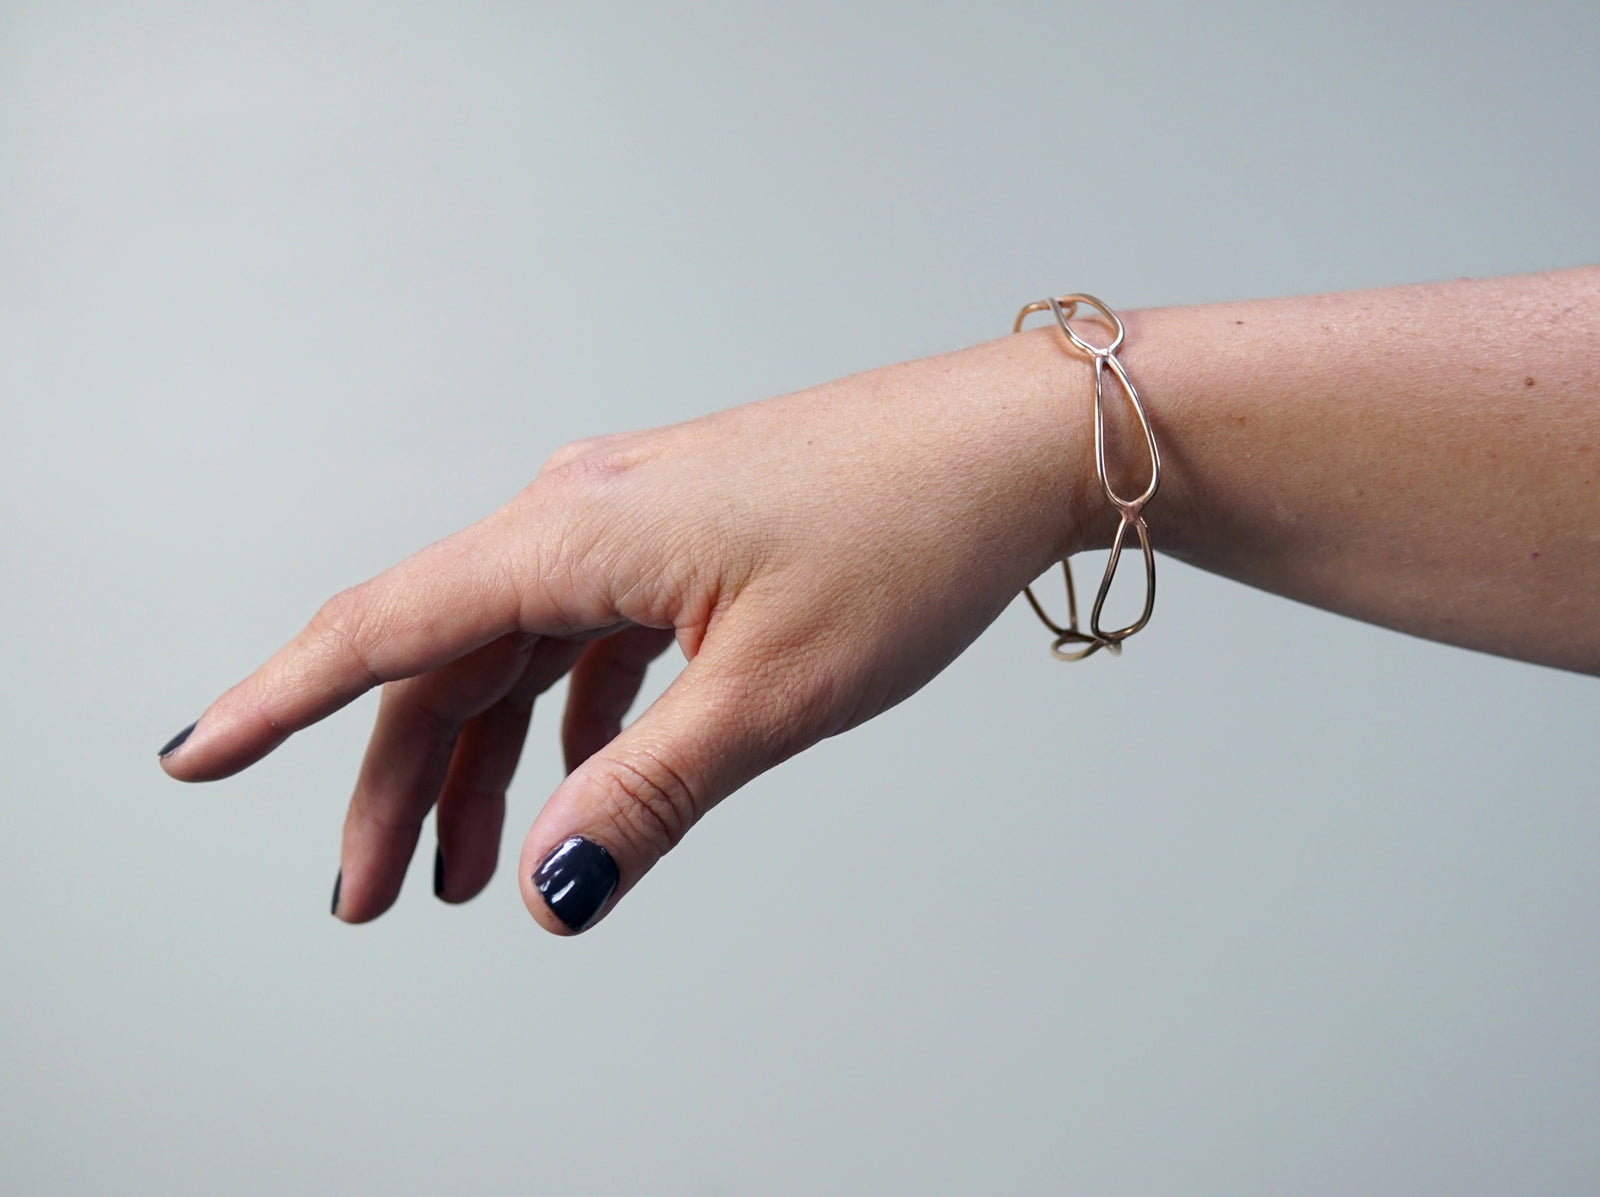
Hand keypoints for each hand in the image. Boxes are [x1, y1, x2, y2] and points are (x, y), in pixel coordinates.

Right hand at [158, 329, 1091, 932]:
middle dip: (396, 783)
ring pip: (514, 653)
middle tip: (374, 898)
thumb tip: (555, 888)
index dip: (279, 702)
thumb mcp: (771, 691)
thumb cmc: (908, 535)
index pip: (385, 630)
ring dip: (484, 760)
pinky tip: (581, 782)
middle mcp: (583, 513)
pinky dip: (566, 718)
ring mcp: (634, 521)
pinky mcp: (685, 537)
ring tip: (472, 871)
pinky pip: (587, 636)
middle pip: (443, 659)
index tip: (196, 757)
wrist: (1013, 449)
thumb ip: (649, 791)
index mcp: (575, 533)